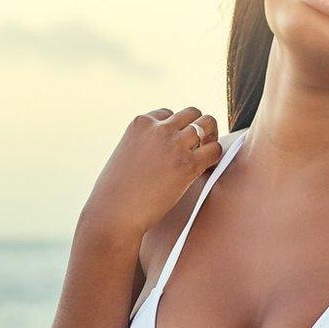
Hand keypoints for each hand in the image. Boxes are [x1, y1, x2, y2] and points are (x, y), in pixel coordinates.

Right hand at [81, 107, 222, 236]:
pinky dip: (214, 156)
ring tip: (205, 152)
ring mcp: (175, 145)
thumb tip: (166, 147)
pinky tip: (205, 168)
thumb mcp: (126, 153)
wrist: (113, 214)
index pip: (168, 114)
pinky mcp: (188, 165)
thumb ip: (145, 143)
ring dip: (210, 137)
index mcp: (141, 123)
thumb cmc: (116, 191)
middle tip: (199, 144)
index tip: (174, 143)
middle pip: (192, 113)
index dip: (175, 129)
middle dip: (197, 126)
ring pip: (208, 124)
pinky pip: (214, 149)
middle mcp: (159, 128)